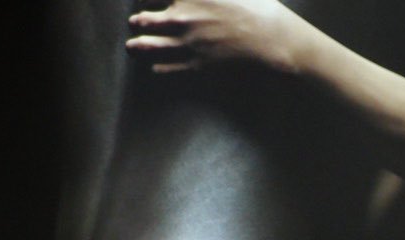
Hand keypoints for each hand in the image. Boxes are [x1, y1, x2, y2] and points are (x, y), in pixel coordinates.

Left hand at [128, 0, 305, 74]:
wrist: (272, 40)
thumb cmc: (258, 8)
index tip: (144, 0)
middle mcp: (182, 18)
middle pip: (147, 19)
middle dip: (139, 20)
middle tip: (135, 21)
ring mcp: (188, 43)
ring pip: (153, 45)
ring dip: (140, 45)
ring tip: (132, 46)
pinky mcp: (199, 63)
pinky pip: (173, 66)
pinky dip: (162, 67)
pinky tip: (156, 67)